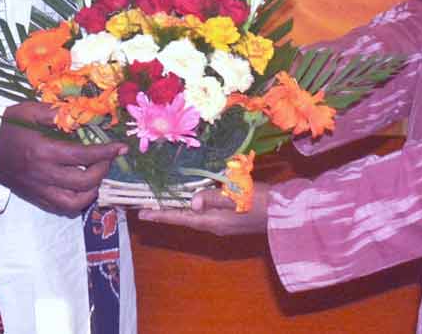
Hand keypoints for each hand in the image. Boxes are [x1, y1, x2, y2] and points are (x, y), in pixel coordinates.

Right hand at [0, 101, 125, 216]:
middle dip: (103, 170)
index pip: (83, 156)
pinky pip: (62, 208)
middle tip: (107, 158)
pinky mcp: (35, 198)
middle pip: (84, 182)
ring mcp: (39, 190)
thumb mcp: (28, 111)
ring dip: (93, 190)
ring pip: (75, 203)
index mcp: (43, 151)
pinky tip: (82, 186)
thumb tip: (79, 114)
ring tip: (96, 174)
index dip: (106, 152)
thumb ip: (55, 113)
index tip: (121, 148)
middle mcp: (43, 174)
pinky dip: (78, 200)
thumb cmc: (6, 127)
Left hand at [137, 180, 269, 236]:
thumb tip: (192, 202)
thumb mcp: (236, 196)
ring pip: (193, 217)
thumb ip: (213, 198)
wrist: (281, 214)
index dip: (160, 214)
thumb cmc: (259, 201)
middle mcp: (213, 226)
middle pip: (183, 218)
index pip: (179, 217)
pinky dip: (191, 208)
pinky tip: (190, 200)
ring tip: (162, 201)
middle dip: (165, 211)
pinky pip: (203, 215)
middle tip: (146, 204)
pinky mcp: (228, 221)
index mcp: (211, 220)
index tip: (141, 214)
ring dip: (177, 209)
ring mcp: (221, 225)